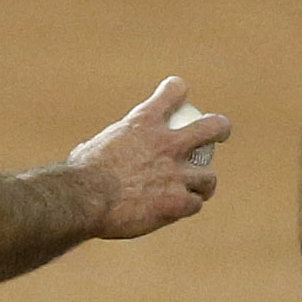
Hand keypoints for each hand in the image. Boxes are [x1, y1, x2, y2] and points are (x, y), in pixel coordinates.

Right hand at [73, 77, 233, 239]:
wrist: (85, 199)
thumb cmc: (80, 175)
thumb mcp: (91, 148)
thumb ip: (105, 148)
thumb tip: (88, 151)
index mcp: (143, 122)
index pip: (173, 93)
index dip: (178, 91)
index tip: (179, 94)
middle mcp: (166, 143)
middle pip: (210, 128)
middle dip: (220, 128)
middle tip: (220, 132)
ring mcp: (176, 173)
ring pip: (209, 177)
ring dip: (205, 183)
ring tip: (201, 189)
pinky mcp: (177, 202)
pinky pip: (194, 204)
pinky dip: (188, 206)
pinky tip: (179, 210)